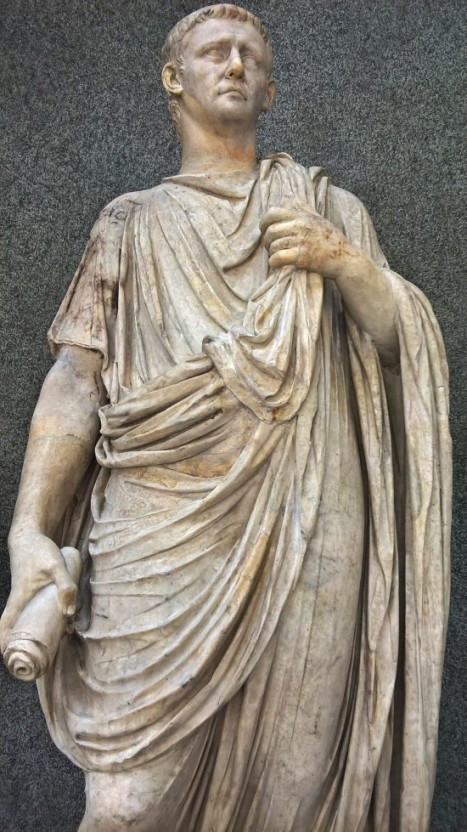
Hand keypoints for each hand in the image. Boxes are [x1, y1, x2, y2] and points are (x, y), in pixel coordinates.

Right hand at [0, 530, 77, 651]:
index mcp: (19, 599)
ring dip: (44, 628)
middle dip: (32, 642)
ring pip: (31, 619)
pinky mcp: (33, 592)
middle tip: (49, 653)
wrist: (30, 536)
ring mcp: (25, 597)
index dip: (4, 643)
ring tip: (65, 634)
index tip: (10, 657)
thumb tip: (69, 613)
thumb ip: (65, 586)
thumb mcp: (56, 566)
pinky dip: (47, 615)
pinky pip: (37, 609)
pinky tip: (65, 616)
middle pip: (20, 628)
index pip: (5, 625)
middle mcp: (19, 602)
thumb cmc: (39, 551)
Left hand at [260, 204, 360, 279]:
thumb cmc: (332, 240)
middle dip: (267, 241)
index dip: (264, 222)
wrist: (346, 259)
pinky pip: (278, 258)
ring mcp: (301, 241)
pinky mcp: (302, 257)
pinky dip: (274, 263)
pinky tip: (277, 265)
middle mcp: (301, 226)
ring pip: (273, 246)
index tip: (265, 230)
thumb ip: (303, 208)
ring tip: (277, 257)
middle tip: (272, 248)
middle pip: (270, 231)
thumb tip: (288, 197)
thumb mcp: (319, 219)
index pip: (273, 213)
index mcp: (303, 216)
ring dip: (272, 254)